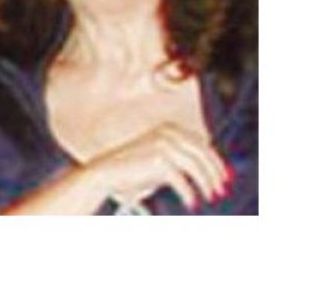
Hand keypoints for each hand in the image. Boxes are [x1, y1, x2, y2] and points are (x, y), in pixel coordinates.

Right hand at [82, 122, 230, 209]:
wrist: (106, 172)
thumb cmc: (133, 168)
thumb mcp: (160, 157)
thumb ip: (181, 158)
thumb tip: (208, 171)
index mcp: (170, 128)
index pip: (203, 144)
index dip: (216, 162)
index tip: (224, 177)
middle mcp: (169, 133)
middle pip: (203, 154)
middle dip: (215, 174)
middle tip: (221, 190)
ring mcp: (164, 145)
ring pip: (196, 167)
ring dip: (206, 184)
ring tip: (209, 197)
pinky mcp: (160, 160)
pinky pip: (182, 180)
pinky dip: (189, 193)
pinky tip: (191, 202)